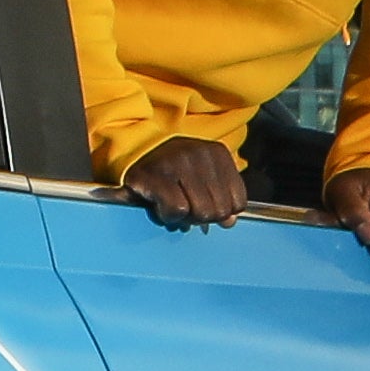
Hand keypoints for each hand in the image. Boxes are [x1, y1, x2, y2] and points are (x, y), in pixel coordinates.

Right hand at [123, 137, 246, 229]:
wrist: (132, 148)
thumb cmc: (171, 166)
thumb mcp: (201, 174)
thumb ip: (220, 196)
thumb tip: (229, 222)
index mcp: (216, 153)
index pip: (238, 202)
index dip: (222, 211)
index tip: (205, 205)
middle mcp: (199, 154)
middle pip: (219, 210)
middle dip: (203, 216)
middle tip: (187, 209)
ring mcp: (176, 163)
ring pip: (200, 212)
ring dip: (186, 218)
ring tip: (174, 207)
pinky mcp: (153, 176)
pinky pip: (176, 210)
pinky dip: (169, 216)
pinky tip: (161, 207)